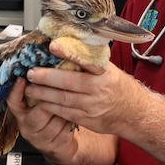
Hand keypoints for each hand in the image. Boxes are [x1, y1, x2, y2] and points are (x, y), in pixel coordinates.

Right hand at [5, 78, 76, 157]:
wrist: (60, 143)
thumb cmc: (51, 116)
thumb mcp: (41, 101)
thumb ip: (40, 88)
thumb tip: (45, 66)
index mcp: (21, 112)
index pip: (13, 100)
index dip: (16, 90)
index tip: (22, 78)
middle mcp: (26, 125)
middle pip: (38, 110)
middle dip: (52, 101)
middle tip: (61, 91)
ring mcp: (38, 138)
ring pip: (55, 120)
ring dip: (65, 111)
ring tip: (69, 106)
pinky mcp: (52, 146)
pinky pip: (64, 131)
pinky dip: (71, 122)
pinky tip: (72, 118)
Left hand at [21, 40, 143, 137]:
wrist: (134, 113)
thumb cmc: (119, 87)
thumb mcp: (110, 69)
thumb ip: (91, 61)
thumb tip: (68, 45)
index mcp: (105, 72)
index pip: (86, 60)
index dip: (69, 53)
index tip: (53, 46)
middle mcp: (99, 89)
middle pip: (69, 82)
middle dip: (46, 77)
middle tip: (31, 73)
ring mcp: (93, 106)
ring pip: (63, 99)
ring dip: (43, 93)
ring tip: (30, 88)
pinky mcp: (88, 119)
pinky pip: (65, 113)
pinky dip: (51, 107)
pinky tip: (41, 102)